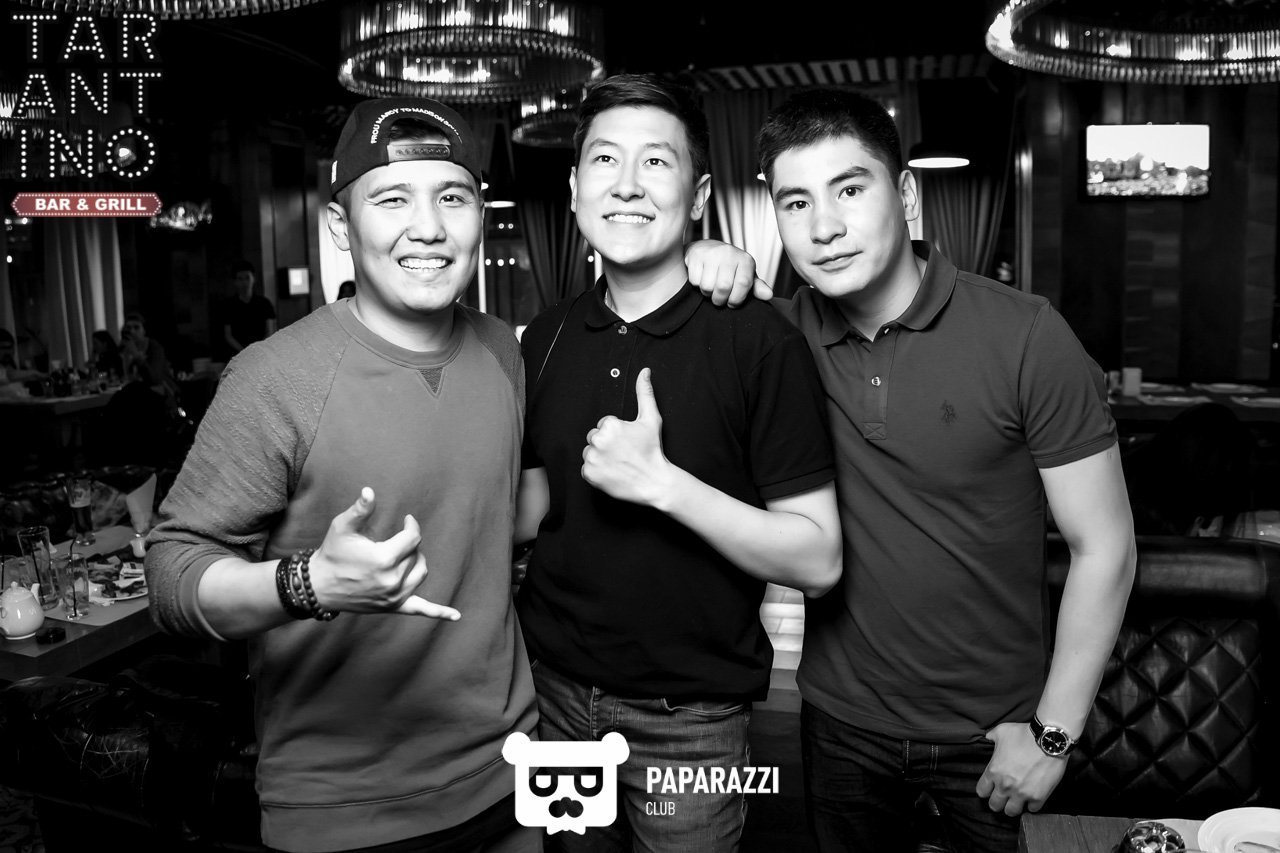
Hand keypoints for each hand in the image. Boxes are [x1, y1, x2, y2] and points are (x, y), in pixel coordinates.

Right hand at [309, 487, 460, 620]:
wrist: (319, 586)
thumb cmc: (332, 553)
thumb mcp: (342, 528)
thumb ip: (360, 510)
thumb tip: (370, 491)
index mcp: (384, 558)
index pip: (413, 538)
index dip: (412, 525)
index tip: (407, 519)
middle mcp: (392, 580)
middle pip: (417, 555)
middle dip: (410, 543)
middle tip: (396, 539)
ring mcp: (394, 596)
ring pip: (421, 573)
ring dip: (417, 562)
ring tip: (405, 555)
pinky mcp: (393, 607)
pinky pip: (421, 609)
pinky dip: (439, 612)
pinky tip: (456, 616)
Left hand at [582, 368, 676, 507]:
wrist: (654, 482)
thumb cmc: (653, 450)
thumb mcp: (651, 419)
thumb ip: (644, 393)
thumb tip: (644, 371)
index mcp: (609, 425)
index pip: (604, 425)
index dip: (617, 434)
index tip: (628, 443)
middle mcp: (597, 440)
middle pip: (594, 438)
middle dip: (606, 444)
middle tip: (623, 454)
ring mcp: (592, 458)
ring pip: (589, 452)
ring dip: (600, 457)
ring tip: (618, 463)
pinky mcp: (589, 474)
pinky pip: (586, 468)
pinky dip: (596, 471)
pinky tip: (611, 473)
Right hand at [685, 240, 772, 306]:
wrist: (707, 249)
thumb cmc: (729, 267)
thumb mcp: (744, 275)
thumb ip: (756, 287)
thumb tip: (768, 295)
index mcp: (745, 260)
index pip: (743, 283)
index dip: (737, 298)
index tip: (733, 303)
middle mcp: (729, 253)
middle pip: (724, 287)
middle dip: (720, 299)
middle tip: (719, 299)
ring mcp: (712, 253)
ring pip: (707, 286)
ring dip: (707, 293)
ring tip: (710, 287)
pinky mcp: (696, 255)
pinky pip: (695, 281)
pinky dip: (697, 285)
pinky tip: (702, 278)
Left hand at [975, 722, 1067, 816]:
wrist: (1049, 740)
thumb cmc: (1024, 734)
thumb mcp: (1001, 731)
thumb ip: (991, 736)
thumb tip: (987, 738)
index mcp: (993, 771)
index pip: (981, 791)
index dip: (986, 790)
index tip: (991, 788)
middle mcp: (1005, 785)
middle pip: (994, 805)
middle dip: (998, 801)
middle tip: (1004, 797)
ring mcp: (1022, 793)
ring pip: (1011, 812)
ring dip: (1014, 806)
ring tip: (1017, 800)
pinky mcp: (1038, 797)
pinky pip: (1032, 809)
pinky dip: (1032, 805)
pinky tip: (1033, 797)